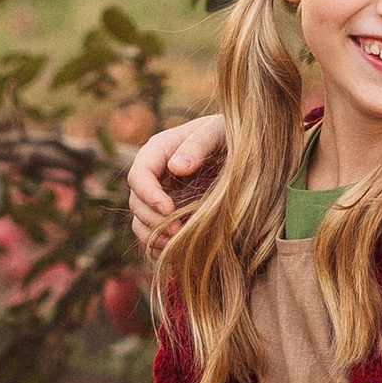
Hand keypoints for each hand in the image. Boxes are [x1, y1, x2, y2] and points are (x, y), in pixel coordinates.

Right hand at [128, 112, 227, 252]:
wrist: (246, 149)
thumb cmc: (230, 135)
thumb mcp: (218, 131)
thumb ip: (199, 144)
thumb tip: (176, 167)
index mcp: (159, 150)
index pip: (138, 175)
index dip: (148, 195)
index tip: (168, 209)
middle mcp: (154, 174)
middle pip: (136, 202)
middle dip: (153, 220)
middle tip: (177, 232)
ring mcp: (160, 195)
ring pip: (140, 221)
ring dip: (154, 237)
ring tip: (177, 243)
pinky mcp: (170, 214)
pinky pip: (154, 234)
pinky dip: (160, 245)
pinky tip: (178, 251)